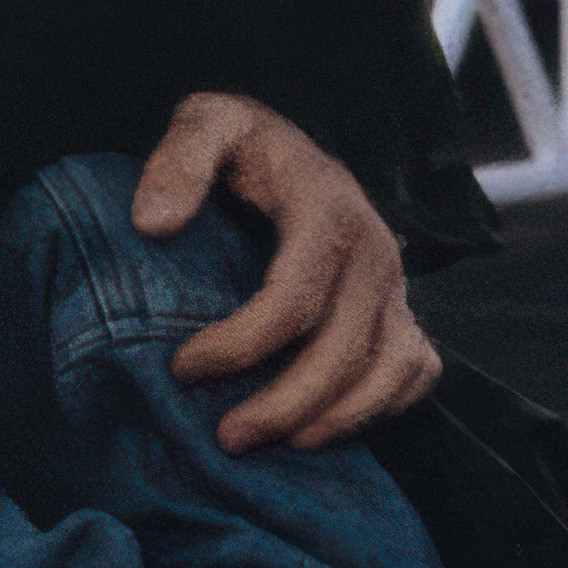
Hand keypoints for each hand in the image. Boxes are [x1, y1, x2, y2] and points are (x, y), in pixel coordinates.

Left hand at [131, 92, 441, 454]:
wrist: (291, 146)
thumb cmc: (245, 143)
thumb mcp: (209, 122)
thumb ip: (180, 159)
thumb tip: (152, 223)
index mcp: (328, 206)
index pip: (295, 297)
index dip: (241, 343)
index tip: (183, 368)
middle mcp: (374, 248)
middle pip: (343, 348)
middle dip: (286, 404)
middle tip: (227, 438)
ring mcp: (396, 283)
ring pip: (388, 370)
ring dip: (335, 420)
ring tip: (277, 445)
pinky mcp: (403, 307)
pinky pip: (414, 371)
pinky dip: (382, 406)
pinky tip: (328, 424)